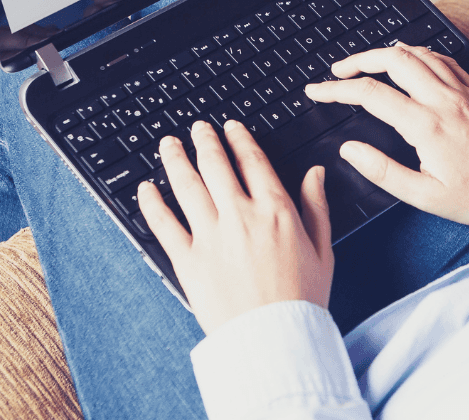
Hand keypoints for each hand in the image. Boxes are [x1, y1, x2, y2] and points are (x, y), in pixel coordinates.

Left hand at [138, 120, 333, 333]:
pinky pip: (163, 223)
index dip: (239, 139)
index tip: (231, 128)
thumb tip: (315, 174)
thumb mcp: (323, 250)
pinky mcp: (188, 260)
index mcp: (275, 210)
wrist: (276, 339)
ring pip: (186, 185)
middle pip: (216, 165)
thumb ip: (316, 207)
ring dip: (175, 158)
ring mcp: (211, 236)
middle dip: (205, 140)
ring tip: (168, 144)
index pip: (252, 161)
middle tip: (197, 128)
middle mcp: (240, 216)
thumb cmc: (302, 300)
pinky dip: (151, 202)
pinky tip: (145, 188)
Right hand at [303, 43, 468, 237]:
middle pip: (392, 59)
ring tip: (367, 63)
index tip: (317, 91)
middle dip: (358, 59)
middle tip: (338, 71)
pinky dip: (420, 54)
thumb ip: (382, 171)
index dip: (336, 90)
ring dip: (387, 53)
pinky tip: (411, 61)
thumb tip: (350, 150)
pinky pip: (444, 60)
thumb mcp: (424, 196)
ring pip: (418, 53)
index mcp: (426, 126)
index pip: (370, 94)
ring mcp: (463, 92)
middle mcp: (444, 101)